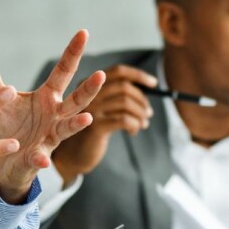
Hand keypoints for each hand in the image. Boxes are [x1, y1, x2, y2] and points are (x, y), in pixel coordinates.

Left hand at [0, 29, 104, 202]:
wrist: (1, 162)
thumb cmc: (6, 125)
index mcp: (47, 97)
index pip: (64, 71)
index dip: (73, 52)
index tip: (84, 32)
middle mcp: (54, 115)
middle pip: (75, 100)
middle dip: (89, 89)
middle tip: (101, 74)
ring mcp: (49, 137)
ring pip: (67, 128)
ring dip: (76, 124)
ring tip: (87, 119)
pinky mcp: (35, 158)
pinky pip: (39, 158)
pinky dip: (41, 159)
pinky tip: (42, 161)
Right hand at [50, 63, 157, 184]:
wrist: (74, 156)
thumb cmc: (94, 131)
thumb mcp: (104, 110)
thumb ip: (119, 98)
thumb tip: (148, 90)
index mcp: (90, 85)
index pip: (118, 71)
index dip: (138, 75)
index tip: (153, 83)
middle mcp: (87, 94)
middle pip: (124, 87)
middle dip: (142, 99)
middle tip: (148, 112)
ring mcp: (90, 110)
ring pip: (126, 103)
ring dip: (141, 113)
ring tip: (143, 123)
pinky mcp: (96, 127)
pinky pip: (124, 120)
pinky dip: (134, 124)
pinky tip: (133, 131)